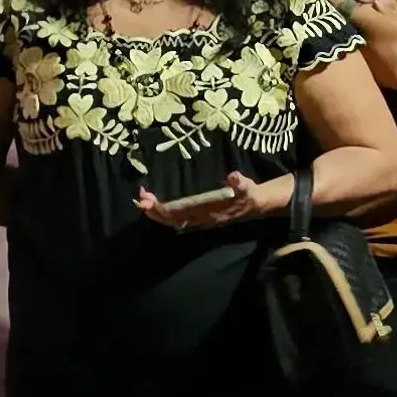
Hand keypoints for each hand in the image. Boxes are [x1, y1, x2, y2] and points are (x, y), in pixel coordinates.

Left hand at [134, 172, 289, 228]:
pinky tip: (157, 206)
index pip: (180, 212)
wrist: (256, 206)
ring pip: (173, 220)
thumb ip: (240, 183)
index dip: (164, 208)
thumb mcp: (248, 187)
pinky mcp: (199, 217)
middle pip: (172, 218)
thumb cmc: (249, 194)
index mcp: (208, 212)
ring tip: (143, 201)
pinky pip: (178, 218)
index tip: (150, 200)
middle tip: (140, 198)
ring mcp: (199, 219)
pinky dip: (165, 213)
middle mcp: (201, 219)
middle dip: (154, 210)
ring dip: (157, 212)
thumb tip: (233, 176)